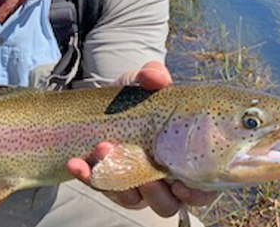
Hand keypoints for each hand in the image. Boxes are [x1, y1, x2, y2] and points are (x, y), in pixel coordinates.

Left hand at [66, 61, 216, 216]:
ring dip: (116, 179)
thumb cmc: (138, 96)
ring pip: (131, 199)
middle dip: (151, 190)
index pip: (202, 190)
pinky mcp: (108, 183)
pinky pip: (99, 187)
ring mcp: (135, 186)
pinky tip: (77, 163)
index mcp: (185, 160)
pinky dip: (87, 176)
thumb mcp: (144, 81)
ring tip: (101, 148)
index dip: (195, 194)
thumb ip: (153, 75)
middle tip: (135, 163)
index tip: (179, 185)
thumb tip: (155, 78)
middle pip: (165, 204)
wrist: (106, 101)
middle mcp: (164, 180)